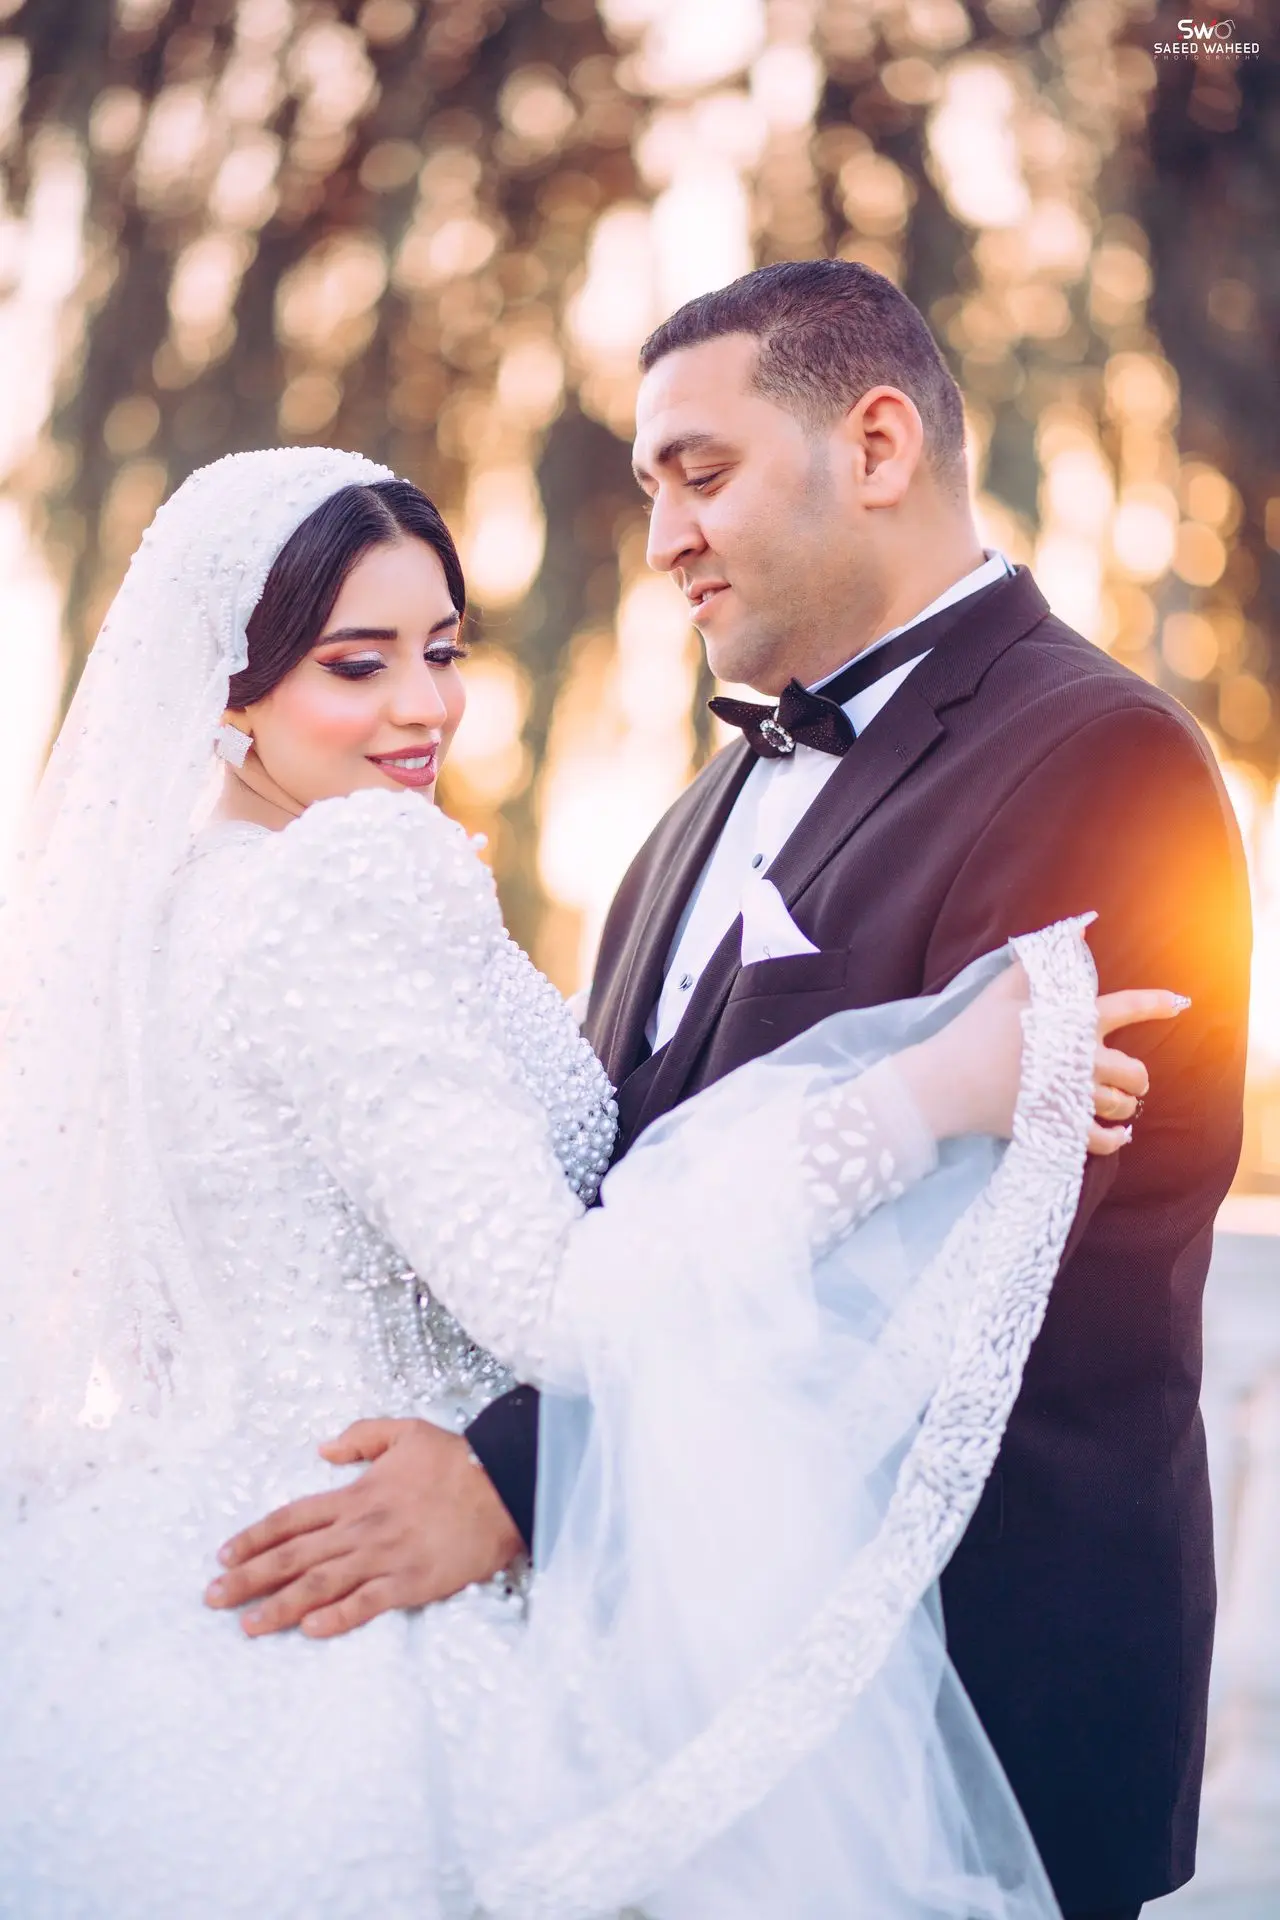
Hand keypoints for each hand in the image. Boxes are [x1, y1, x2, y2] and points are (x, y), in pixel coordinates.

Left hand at [205, 1418, 522, 1638]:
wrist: (502, 1485)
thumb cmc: (455, 1460)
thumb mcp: (405, 1431)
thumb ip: (361, 1436)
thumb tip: (323, 1448)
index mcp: (356, 1494)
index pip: (292, 1518)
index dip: (255, 1537)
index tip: (224, 1555)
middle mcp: (361, 1528)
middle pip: (293, 1556)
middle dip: (249, 1577)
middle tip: (212, 1597)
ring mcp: (383, 1558)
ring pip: (320, 1584)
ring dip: (279, 1605)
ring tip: (246, 1625)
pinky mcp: (410, 1583)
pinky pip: (366, 1604)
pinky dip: (336, 1618)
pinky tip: (309, 1630)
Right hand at [897, 963, 1187, 1152]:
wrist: (946, 1081)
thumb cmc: (974, 1030)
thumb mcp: (1005, 988)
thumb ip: (1044, 961)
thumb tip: (1078, 931)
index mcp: (1071, 1023)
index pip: (1126, 1009)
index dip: (1156, 1005)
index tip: (1179, 1003)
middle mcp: (1080, 1061)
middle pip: (1133, 1071)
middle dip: (1138, 1076)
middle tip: (1135, 1078)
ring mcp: (1070, 1097)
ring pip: (1119, 1105)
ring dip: (1125, 1105)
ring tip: (1121, 1104)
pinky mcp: (1056, 1127)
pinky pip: (1099, 1140)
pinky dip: (1114, 1139)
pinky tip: (1118, 1135)